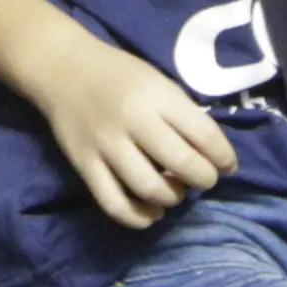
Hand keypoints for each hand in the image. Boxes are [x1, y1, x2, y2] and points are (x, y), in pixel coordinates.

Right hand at [25, 34, 237, 228]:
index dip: (225, 158)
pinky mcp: (83, 163)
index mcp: (155, 96)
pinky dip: (139, 218)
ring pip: (150, 189)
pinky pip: (113, 203)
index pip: (205, 136)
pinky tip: (151, 213)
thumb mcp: (158, 83)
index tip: (226, 165)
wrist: (61, 67)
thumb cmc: (119, 76)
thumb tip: (210, 158)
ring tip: (174, 189)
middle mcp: (131, 120)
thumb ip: (183, 116)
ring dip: (174, 197)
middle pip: (183, 165)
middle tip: (202, 177)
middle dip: (204, 179)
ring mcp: (104, 144)